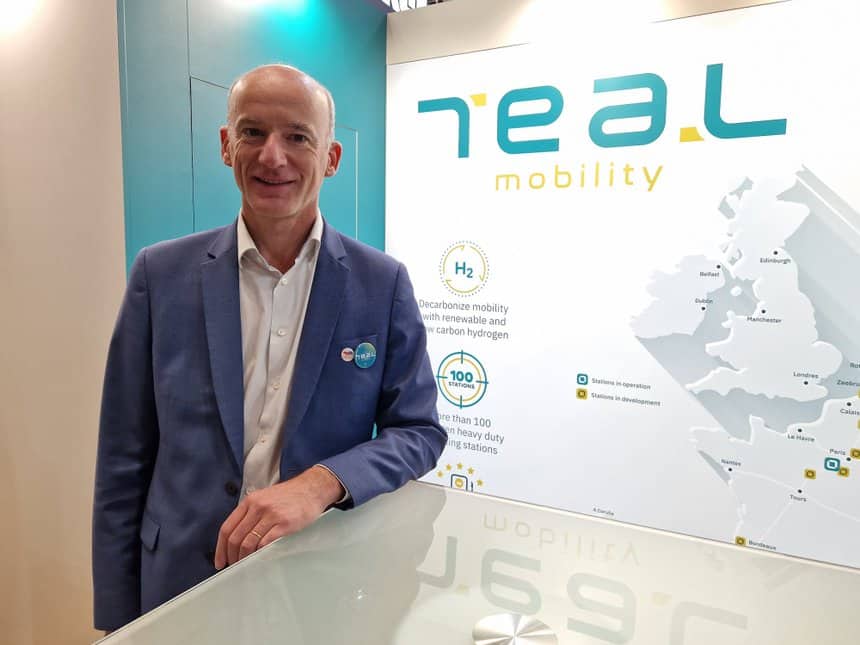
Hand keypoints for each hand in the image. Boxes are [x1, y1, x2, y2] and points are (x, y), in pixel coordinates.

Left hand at [214, 466, 344, 568]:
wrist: (312, 488)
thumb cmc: (289, 496)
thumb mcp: (265, 498)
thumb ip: (250, 514)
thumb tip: (237, 537)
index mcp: (250, 501)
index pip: (227, 528)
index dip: (220, 548)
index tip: (220, 560)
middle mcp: (257, 507)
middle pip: (235, 538)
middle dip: (232, 556)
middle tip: (233, 566)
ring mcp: (271, 515)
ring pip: (248, 543)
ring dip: (244, 558)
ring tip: (246, 565)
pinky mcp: (284, 524)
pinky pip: (265, 543)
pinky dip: (260, 554)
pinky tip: (260, 559)